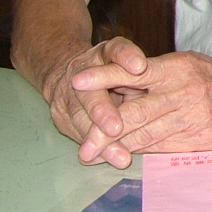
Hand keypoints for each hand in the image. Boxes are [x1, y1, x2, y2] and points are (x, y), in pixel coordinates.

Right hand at [39, 36, 150, 168]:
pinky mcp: (61, 116)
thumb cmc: (114, 68)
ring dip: (100, 140)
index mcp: (105, 53)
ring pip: (81, 119)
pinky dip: (94, 149)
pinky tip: (105, 160)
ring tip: (119, 156)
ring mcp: (67, 94)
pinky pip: (78, 134)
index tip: (139, 67)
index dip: (127, 57)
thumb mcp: (130, 62)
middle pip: (90, 91)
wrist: (69, 74)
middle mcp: (82, 72)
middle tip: (117, 128)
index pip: (116, 51)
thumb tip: (150, 84)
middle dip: (102, 111)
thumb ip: (140, 70)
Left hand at [70, 50, 211, 166]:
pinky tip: (126, 156)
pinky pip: (164, 147)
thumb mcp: (189, 65)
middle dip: (101, 130)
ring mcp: (192, 117)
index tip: (76, 81)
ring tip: (93, 155)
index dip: (102, 77)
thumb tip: (119, 89)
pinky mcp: (201, 138)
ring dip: (117, 147)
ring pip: (146, 134)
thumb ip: (156, 77)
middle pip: (133, 112)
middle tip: (80, 145)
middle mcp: (183, 91)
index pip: (133, 71)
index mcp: (177, 68)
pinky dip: (142, 152)